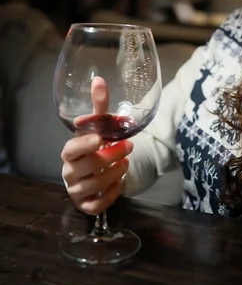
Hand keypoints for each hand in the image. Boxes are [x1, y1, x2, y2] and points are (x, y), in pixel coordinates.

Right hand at [61, 76, 132, 214]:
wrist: (94, 171)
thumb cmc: (94, 147)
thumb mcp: (98, 127)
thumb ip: (99, 106)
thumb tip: (99, 79)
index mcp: (70, 152)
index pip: (71, 150)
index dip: (84, 145)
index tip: (100, 138)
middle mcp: (69, 172)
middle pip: (88, 167)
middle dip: (112, 156)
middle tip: (129, 147)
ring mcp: (76, 190)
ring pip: (95, 186)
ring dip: (115, 173)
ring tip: (126, 162)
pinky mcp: (85, 205)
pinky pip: (97, 205)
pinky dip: (112, 194)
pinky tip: (120, 182)